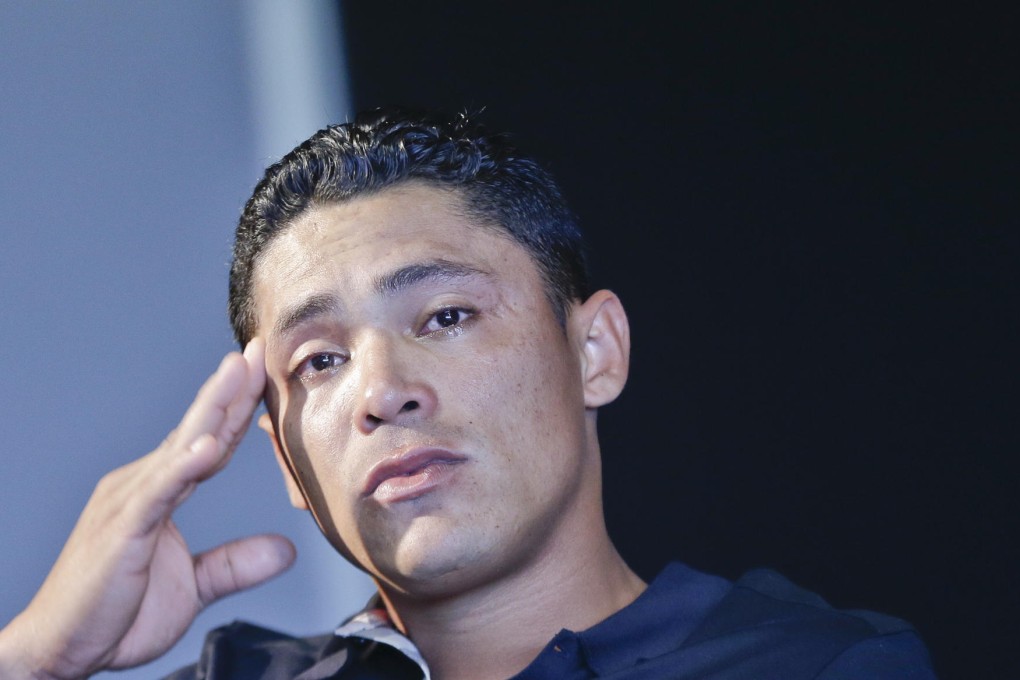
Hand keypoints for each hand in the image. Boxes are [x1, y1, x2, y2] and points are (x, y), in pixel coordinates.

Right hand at [0, 339, 295, 678]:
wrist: (60, 652)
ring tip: (238, 372)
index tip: (263, 373)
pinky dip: (183, 467)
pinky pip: (157, 492)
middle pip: (197, 430)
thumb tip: (285, 549)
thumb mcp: (193, 587)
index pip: (208, 442)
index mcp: (159, 492)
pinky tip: (208, 446)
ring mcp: (128, 502)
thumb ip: (235, 563)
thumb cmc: (115, 614)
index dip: (236, 409)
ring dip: (212, 409)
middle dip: (229, 388)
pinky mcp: (120, 529)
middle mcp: (142, 486)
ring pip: (180, 447)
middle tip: (258, 349)